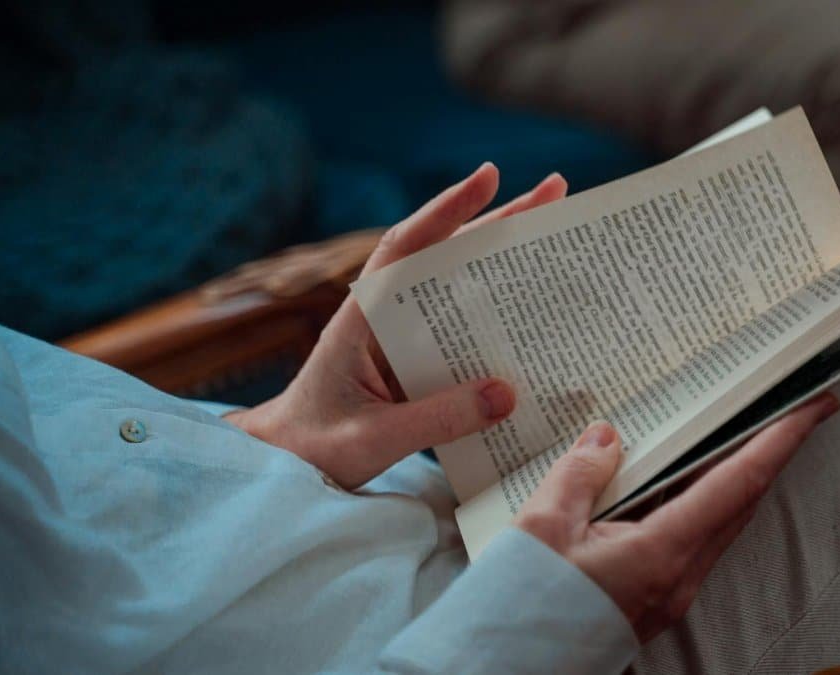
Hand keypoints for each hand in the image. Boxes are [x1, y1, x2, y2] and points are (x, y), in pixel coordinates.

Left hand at [227, 163, 567, 487]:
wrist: (285, 463)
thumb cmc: (314, 447)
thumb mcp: (373, 440)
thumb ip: (436, 420)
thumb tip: (507, 394)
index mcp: (361, 318)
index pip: (404, 248)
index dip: (445, 210)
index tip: (489, 176)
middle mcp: (384, 315)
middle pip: (443, 254)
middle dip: (497, 221)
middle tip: (553, 191)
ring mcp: (402, 335)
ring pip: (456, 286)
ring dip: (502, 261)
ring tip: (554, 234)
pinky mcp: (417, 360)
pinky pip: (462, 329)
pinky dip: (497, 314)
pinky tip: (534, 311)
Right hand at [514, 393, 839, 642]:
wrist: (506, 667)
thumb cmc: (522, 607)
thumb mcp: (542, 527)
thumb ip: (581, 473)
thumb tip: (607, 437)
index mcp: (662, 553)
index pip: (739, 484)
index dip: (781, 440)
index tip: (813, 407)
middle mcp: (679, 576)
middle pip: (741, 503)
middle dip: (769, 453)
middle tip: (783, 409)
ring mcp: (670, 592)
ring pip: (720, 523)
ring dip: (735, 477)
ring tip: (733, 435)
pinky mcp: (654, 598)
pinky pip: (692, 540)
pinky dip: (699, 502)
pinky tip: (677, 482)